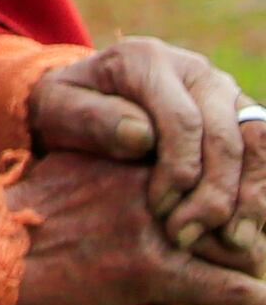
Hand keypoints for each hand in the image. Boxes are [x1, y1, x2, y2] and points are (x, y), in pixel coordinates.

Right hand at [7, 148, 265, 304]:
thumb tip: (148, 169)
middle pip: (228, 202)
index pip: (207, 164)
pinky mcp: (152, 272)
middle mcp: (151, 185)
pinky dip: (249, 297)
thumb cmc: (26, 214)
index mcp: (133, 156)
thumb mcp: (75, 170)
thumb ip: (117, 165)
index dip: (224, 187)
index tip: (231, 203)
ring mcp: (154, 228)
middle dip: (242, 225)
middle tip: (248, 241)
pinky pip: (224, 287)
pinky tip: (258, 301)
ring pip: (236, 244)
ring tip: (249, 268)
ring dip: (247, 259)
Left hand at [30, 38, 265, 253]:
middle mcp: (196, 70)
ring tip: (231, 242)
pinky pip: (265, 153)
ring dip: (250, 197)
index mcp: (148, 61)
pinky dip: (259, 193)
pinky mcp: (241, 116)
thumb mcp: (58, 108)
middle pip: (226, 136)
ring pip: (258, 144)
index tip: (160, 210)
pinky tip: (243, 230)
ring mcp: (225, 92)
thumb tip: (143, 137)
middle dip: (214, 193)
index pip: (182, 121)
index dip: (178, 171)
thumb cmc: (67, 108)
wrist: (84, 98)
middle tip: (189, 235)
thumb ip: (92, 119)